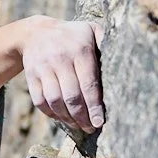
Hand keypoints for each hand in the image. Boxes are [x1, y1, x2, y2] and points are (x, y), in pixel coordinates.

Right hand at [21, 18, 104, 132]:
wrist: (36, 32)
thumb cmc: (72, 35)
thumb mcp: (90, 30)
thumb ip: (106, 41)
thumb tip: (126, 54)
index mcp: (79, 50)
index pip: (88, 84)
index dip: (94, 106)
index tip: (100, 121)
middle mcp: (60, 59)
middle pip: (71, 96)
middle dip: (82, 117)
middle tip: (90, 128)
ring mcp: (43, 68)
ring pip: (54, 101)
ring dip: (67, 118)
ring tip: (78, 126)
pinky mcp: (31, 76)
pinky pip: (40, 101)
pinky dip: (51, 114)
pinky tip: (62, 118)